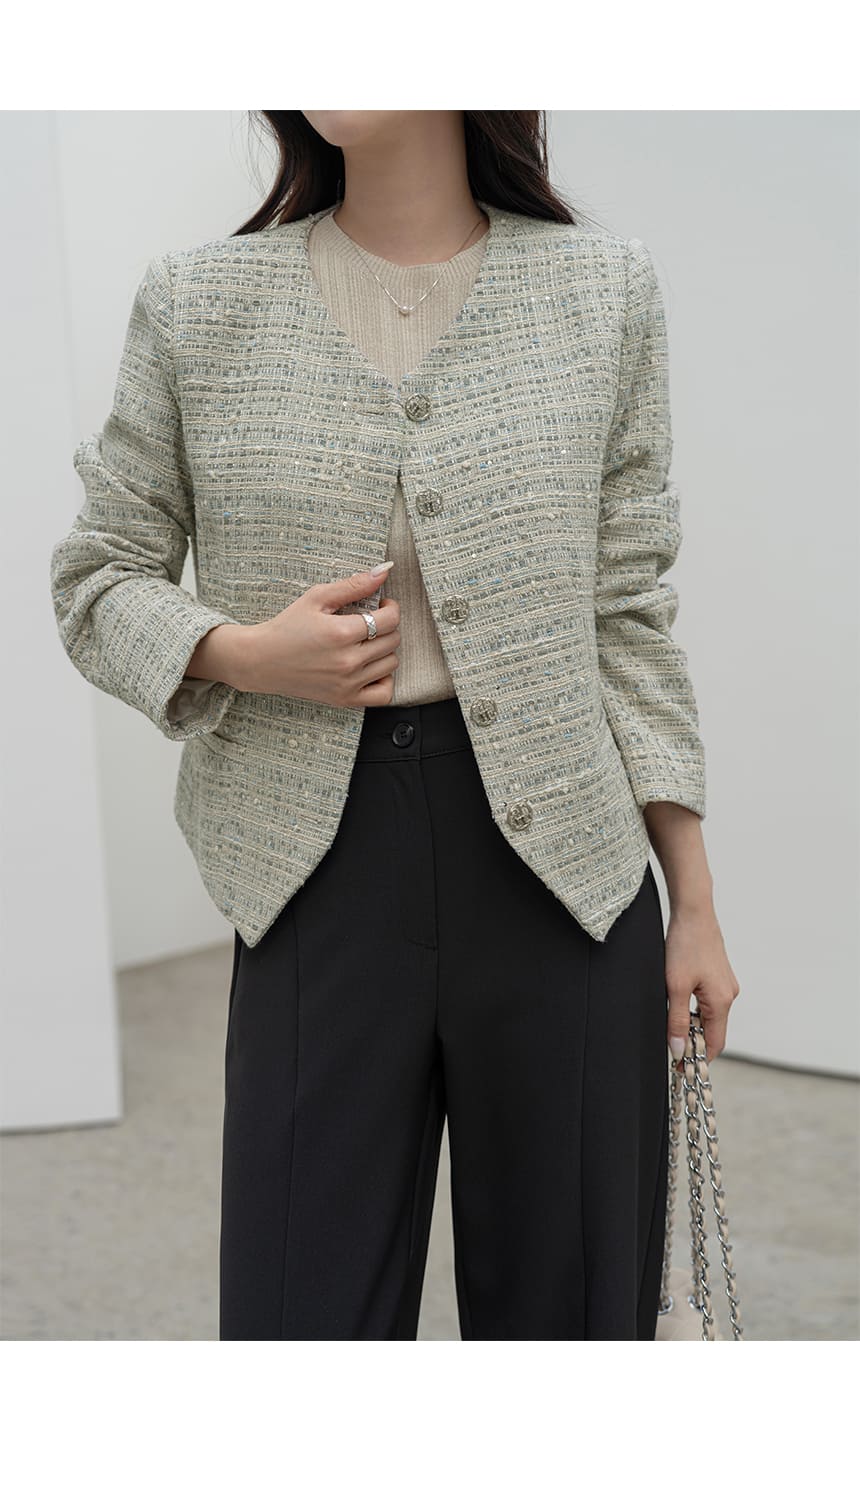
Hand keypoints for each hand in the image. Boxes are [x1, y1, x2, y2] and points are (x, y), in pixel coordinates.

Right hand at [241, 567, 401, 707]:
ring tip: (367, 642)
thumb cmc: (288, 626)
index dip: (391, 608)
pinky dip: (384, 679)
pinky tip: (371, 667)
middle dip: (386, 626)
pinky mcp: (345, 699)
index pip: (390, 619)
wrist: (262, 660)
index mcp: (341, 633)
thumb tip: (384, 571)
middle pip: (393, 641)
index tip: (382, 605)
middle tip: (370, 621)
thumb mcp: (317, 598)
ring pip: (391, 664)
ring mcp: (347, 684)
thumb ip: (353, 585)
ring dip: (385, 650)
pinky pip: (384, 694)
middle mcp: (348, 661)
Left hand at [665, 902, 740, 1071]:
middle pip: (713, 1031)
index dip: (697, 1059)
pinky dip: (695, 1011)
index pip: (715, 1044)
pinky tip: (678, 1006)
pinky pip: (709, 1002)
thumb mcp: (675, 986)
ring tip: (672, 1030)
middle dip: (694, 1044)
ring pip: (709, 1016)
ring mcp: (726, 984)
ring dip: (693, 1027)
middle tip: (671, 1051)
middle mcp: (729, 995)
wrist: (694, 911)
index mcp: (721, 1002)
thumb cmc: (684, 945)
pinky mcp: (719, 975)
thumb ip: (676, 1020)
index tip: (678, 1068)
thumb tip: (678, 1050)